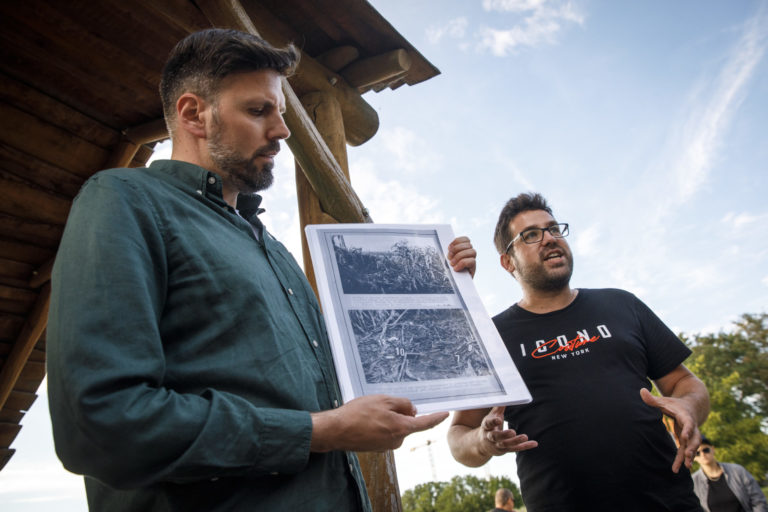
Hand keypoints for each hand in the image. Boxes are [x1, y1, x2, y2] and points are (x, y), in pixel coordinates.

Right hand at [310, 395, 447, 452]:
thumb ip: (402, 404)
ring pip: (394, 427)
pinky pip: (384, 433)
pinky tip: (365, 420)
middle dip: (399, 413)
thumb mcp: (383, 400)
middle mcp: (396, 441)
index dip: (436, 417)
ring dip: (387, 419)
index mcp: (401, 429)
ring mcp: (386, 446)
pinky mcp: (376, 448)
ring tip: (369, 413)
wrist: (336, 431)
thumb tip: (412, 410)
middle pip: (406, 423)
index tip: (445, 414)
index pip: (425, 423)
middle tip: (381, 404)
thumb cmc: (358, 414)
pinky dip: (379, 425)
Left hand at [447, 236, 476, 277]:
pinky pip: (472, 261)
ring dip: (460, 256)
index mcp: (464, 250)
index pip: (466, 239)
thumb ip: (450, 254)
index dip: (458, 241)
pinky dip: (462, 263)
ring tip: (452, 263)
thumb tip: (447, 249)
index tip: (449, 247)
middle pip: (468, 244)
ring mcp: (472, 261)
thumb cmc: (451, 272)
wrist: (455, 284)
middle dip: (457, 249)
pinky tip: (456, 268)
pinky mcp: (474, 268)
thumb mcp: (448, 260)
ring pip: (472, 251)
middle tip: (449, 256)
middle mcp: (470, 254)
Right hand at [477, 406, 536, 456]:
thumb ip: (497, 408)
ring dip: (515, 441)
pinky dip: (525, 446)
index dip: (493, 422)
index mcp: (486, 427)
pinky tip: (534, 443)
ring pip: (506, 444)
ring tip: (525, 437)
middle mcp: (490, 437)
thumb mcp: (490, 417)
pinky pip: (515, 449)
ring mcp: (497, 445)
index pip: (488, 424)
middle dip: (504, 435)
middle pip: (496, 437)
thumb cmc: (489, 427)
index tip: (499, 419)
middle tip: (512, 432)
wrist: (481, 445)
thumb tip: (504, 397)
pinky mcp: (505, 450)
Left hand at [640, 388, 700, 471]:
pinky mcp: (686, 441)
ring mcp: (690, 434)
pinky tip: (678, 469)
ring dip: (690, 456)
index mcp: (685, 416)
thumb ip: (652, 399)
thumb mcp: (664, 401)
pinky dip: (682, 459)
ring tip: (686, 466)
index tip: (684, 436)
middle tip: (688, 455)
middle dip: (692, 446)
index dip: (688, 429)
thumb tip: (641, 390)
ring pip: (692, 446)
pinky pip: (685, 451)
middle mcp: (691, 426)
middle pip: (694, 437)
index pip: (688, 422)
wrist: (690, 406)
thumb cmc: (674, 404)